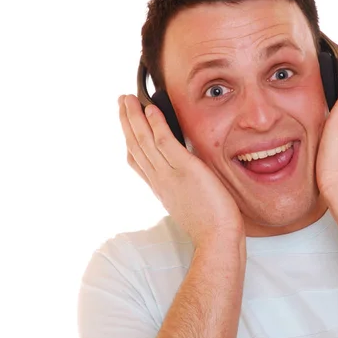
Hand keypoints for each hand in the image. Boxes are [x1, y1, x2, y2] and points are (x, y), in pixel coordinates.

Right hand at [119, 95, 244, 247]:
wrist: (216, 238)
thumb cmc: (211, 226)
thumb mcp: (190, 204)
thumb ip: (184, 188)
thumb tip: (189, 176)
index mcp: (160, 189)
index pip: (138, 161)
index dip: (130, 141)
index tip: (127, 127)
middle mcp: (159, 180)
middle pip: (135, 146)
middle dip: (127, 122)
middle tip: (121, 102)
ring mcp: (169, 174)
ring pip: (144, 140)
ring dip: (134, 117)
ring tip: (127, 98)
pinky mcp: (185, 169)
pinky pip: (164, 141)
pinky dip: (155, 123)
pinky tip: (150, 109)